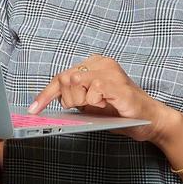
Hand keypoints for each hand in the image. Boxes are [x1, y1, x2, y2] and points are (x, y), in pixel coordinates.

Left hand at [27, 54, 172, 142]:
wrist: (150, 121)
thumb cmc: (120, 112)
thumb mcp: (90, 105)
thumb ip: (73, 98)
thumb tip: (45, 103)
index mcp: (94, 65)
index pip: (61, 76)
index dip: (45, 94)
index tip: (33, 110)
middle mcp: (101, 63)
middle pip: (65, 78)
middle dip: (68, 100)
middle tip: (86, 108)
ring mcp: (110, 71)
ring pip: (75, 81)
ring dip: (81, 101)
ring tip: (99, 106)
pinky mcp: (118, 84)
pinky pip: (93, 90)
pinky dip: (94, 102)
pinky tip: (106, 105)